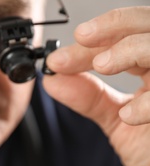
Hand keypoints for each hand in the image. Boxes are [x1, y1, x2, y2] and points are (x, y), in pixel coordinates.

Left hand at [43, 7, 149, 165]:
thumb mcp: (117, 121)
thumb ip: (89, 98)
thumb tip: (53, 79)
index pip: (125, 38)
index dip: (92, 42)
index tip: (58, 58)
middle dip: (114, 26)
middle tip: (81, 38)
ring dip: (130, 49)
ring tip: (103, 64)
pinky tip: (129, 115)